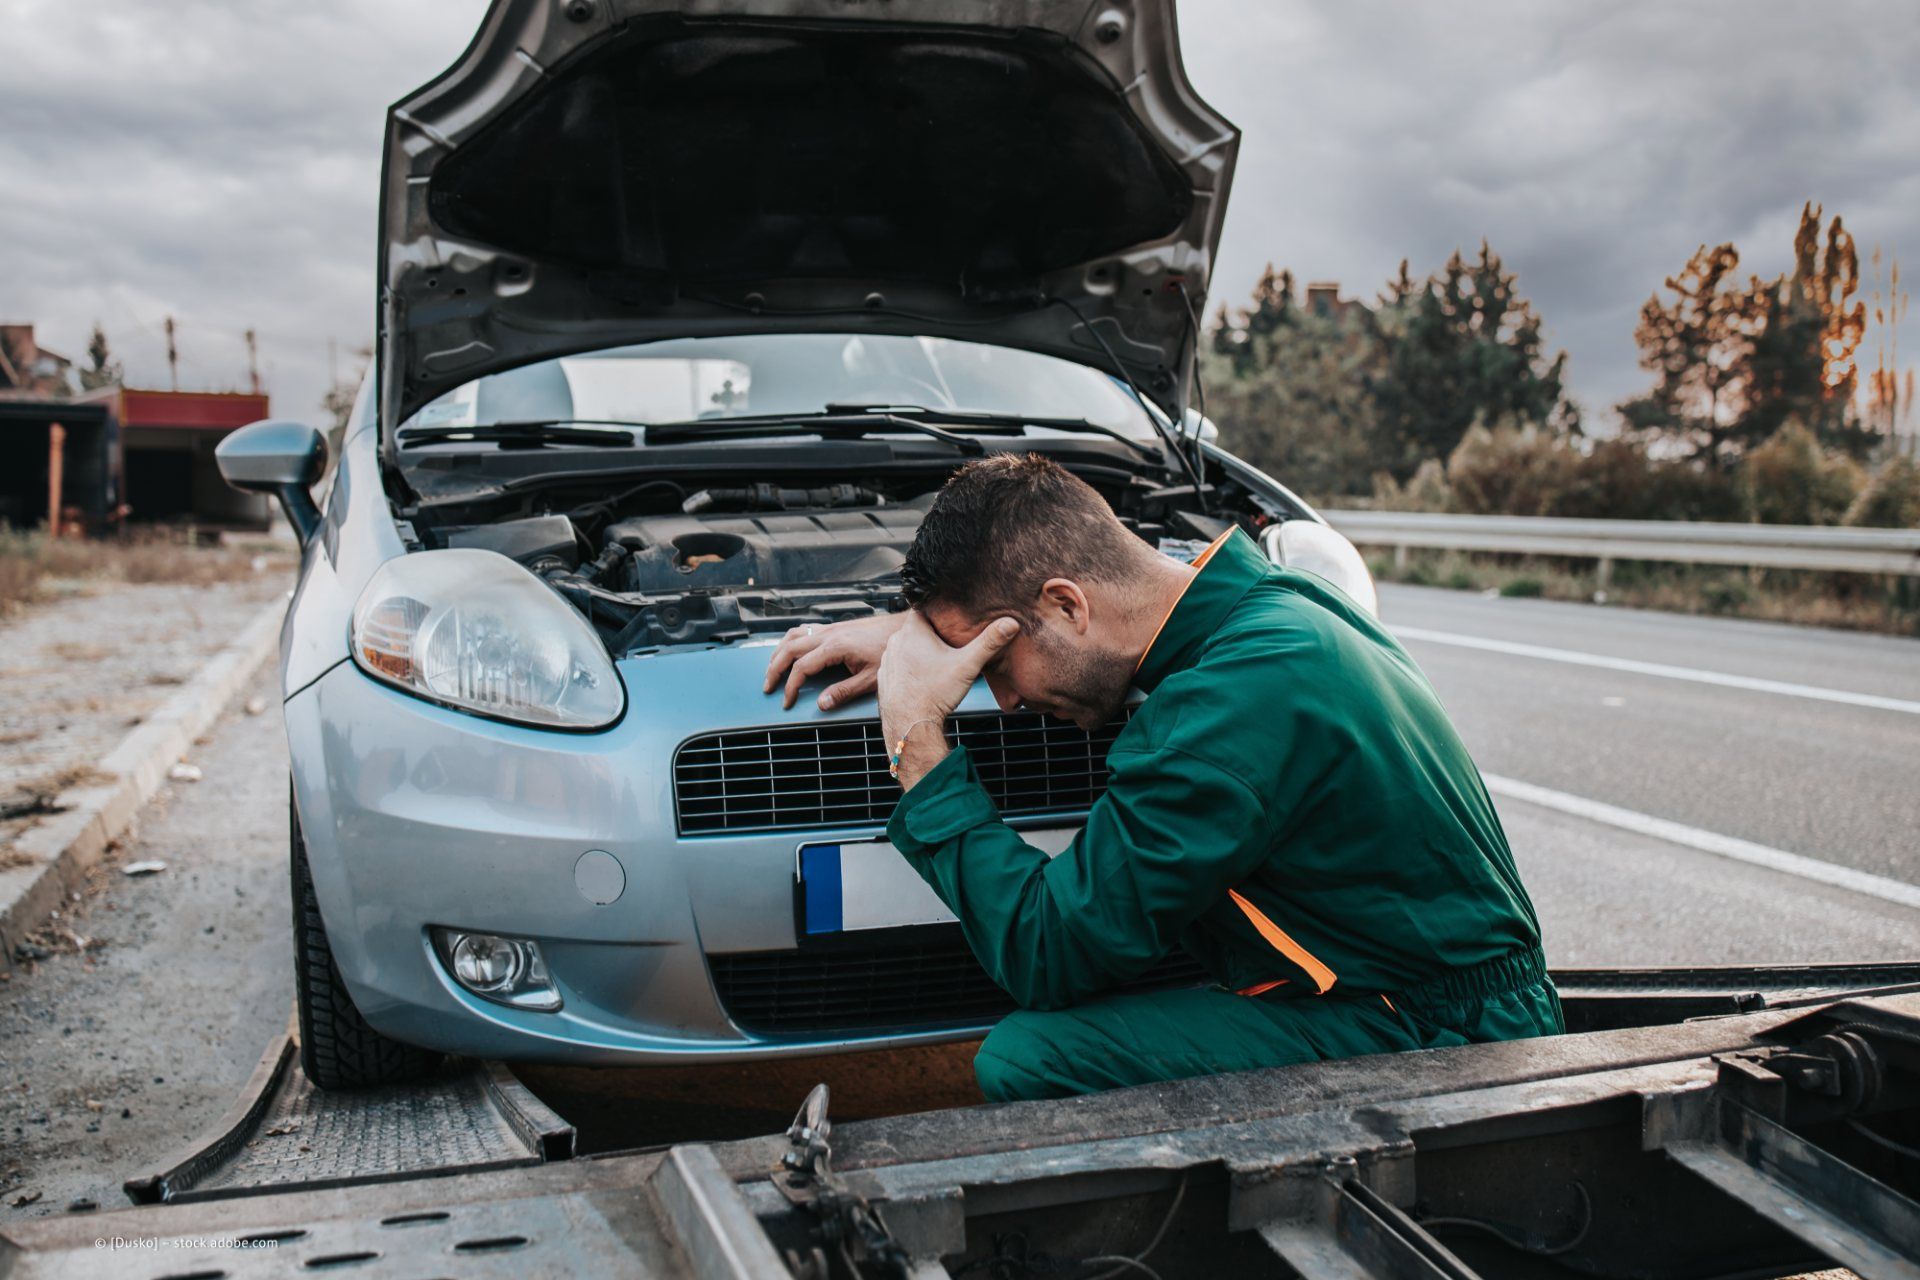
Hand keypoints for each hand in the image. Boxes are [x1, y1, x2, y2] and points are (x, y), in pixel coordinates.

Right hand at [762, 611, 910, 709]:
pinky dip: (790, 641)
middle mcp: (828, 634)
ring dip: (778, 652)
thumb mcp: (871, 678)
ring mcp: (830, 628)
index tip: (786, 701)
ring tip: (771, 669)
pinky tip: (789, 650)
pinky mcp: (834, 627)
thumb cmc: (890, 650)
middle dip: (774, 668)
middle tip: (768, 687)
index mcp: (835, 647)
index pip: (802, 667)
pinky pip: (803, 630)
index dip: (790, 686)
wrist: (903, 629)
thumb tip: (822, 704)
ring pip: (793, 636)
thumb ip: (845, 691)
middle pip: (789, 649)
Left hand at [877, 612, 1020, 786]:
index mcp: (913, 631)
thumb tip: (1010, 624)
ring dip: (920, 652)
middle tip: (950, 645)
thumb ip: (989, 643)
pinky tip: (924, 679)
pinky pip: (899, 665)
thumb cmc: (935, 694)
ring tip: (938, 663)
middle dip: (933, 635)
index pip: (925, 608)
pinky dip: (910, 668)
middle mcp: (895, 642)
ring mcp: (887, 660)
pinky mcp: (884, 677)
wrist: (910, 725)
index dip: (940, 613)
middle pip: (917, 629)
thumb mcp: (967, 665)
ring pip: (907, 647)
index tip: (952, 621)